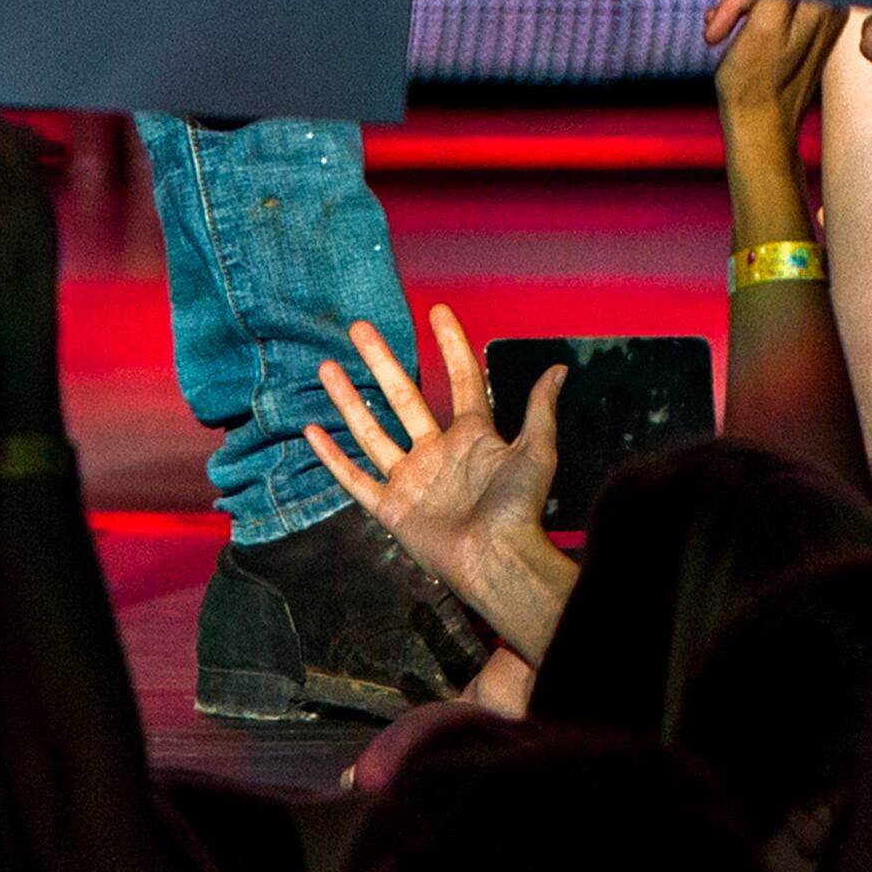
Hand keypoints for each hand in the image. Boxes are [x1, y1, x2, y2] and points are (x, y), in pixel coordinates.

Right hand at [307, 305, 562, 635]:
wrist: (498, 560)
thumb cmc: (521, 509)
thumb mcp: (535, 452)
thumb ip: (539, 410)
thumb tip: (559, 368)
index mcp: (473, 436)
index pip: (460, 379)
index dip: (450, 345)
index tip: (437, 311)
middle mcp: (438, 452)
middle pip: (403, 397)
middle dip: (381, 362)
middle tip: (359, 328)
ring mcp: (412, 479)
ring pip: (372, 431)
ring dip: (349, 400)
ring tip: (327, 366)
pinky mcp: (392, 508)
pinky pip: (356, 478)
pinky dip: (333, 457)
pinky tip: (312, 431)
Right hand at [709, 0, 848, 146]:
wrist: (759, 130)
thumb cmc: (756, 85)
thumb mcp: (763, 24)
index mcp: (824, 1)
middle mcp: (826, 5)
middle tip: (717, 22)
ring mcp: (814, 18)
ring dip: (735, 6)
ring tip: (716, 32)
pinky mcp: (798, 30)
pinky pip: (765, 5)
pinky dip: (741, 16)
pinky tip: (723, 33)